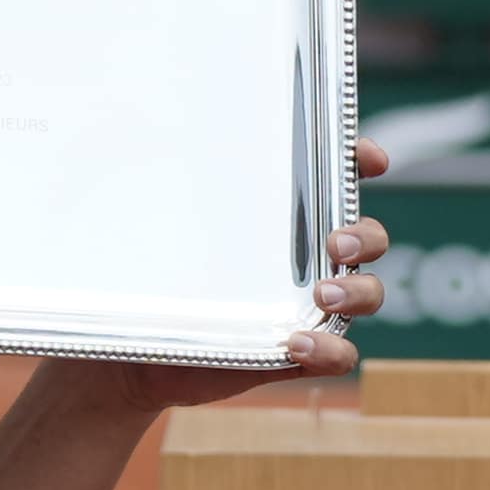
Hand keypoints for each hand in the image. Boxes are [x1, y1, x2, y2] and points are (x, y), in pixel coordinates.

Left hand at [34, 138, 397, 419]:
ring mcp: (307, 307)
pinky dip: (331, 350)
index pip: (335, 177)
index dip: (361, 161)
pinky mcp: (300, 356)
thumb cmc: (144, 282)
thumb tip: (119, 132)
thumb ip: (151, 187)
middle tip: (336, 243)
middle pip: (369, 236)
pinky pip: (341, 354)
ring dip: (359, 290)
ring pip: (368, 292)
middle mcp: (305, 257)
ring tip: (322, 295)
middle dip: (365, 234)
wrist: (128, 356)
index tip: (366, 157)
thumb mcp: (147, 228)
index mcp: (280, 217)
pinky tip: (295, 344)